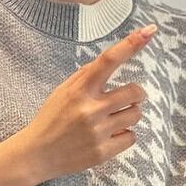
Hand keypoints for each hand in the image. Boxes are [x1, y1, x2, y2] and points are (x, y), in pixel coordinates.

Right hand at [19, 23, 157, 182]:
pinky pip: (131, 137)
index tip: (149, 31)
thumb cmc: (50, 119)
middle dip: (137, 94)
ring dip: (131, 114)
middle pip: (135, 92)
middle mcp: (90, 109)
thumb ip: (85, 76)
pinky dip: (125, 135)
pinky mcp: (102, 152)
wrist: (36, 155)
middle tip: (129, 98)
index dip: (131, 44)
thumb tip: (111, 61)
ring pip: (136, 114)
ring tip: (115, 119)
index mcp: (79, 89)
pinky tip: (111, 136)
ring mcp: (98, 132)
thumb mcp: (62, 91)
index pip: (109, 60)